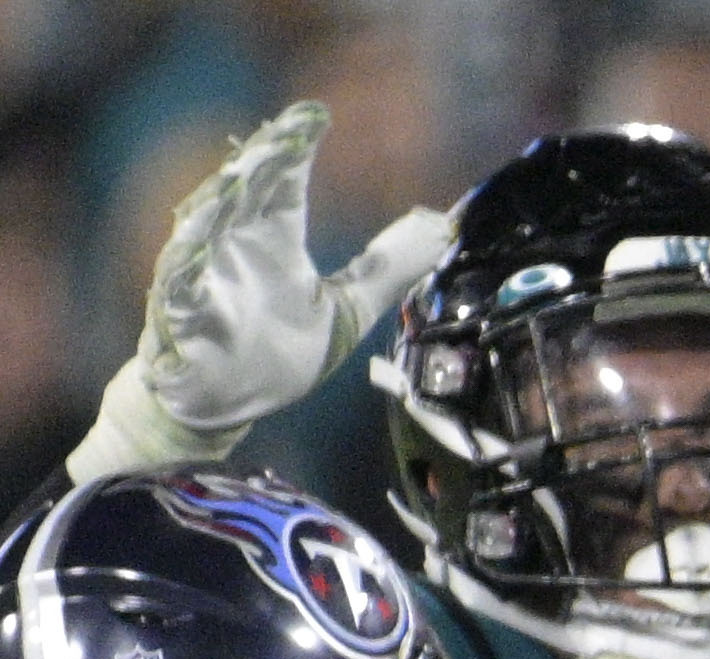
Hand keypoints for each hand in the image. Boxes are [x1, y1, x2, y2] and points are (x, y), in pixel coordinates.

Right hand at [73, 103, 451, 476]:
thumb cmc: (278, 349)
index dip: (297, 151)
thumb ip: (387, 270)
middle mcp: (235, 248)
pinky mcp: (179, 314)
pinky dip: (185, 264)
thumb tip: (440, 232)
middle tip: (284, 131)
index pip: (285, 186)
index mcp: (275, 241)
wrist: (229, 401)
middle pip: (245, 194)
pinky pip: (178, 286)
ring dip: (222, 201)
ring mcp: (203, 277)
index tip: (314, 115)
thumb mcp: (348, 309)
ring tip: (241, 173)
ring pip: (206, 227)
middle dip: (262, 162)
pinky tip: (193, 240)